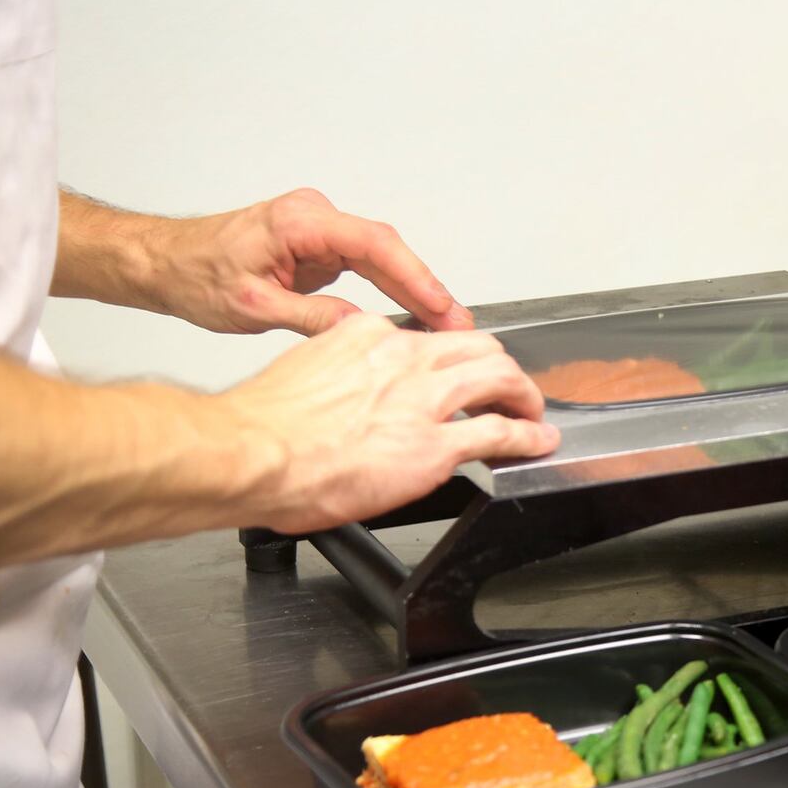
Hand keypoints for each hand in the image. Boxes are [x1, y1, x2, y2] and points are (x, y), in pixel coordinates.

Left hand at [154, 188, 473, 335]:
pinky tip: (410, 313)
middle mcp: (312, 216)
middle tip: (456, 324)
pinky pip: (365, 264)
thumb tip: (364, 330)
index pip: (373, 245)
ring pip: (379, 257)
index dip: (414, 276)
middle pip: (385, 249)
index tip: (442, 306)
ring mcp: (317, 229)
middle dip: (424, 287)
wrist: (163, 264)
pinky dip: (390, 288)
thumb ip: (314, 317)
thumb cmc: (195, 274)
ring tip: (442, 324)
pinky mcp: (317, 245)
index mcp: (297, 222)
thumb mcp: (254, 307)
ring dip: (411, 290)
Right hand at [222, 314, 557, 533]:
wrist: (250, 452)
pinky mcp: (433, 446)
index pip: (425, 338)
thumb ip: (337, 372)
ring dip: (523, 394)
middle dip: (500, 366)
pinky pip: (499, 433)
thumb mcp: (303, 369)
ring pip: (498, 379)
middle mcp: (403, 358)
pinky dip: (528, 436)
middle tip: (508, 385)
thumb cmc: (261, 425)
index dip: (447, 357)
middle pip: (476, 347)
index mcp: (368, 335)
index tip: (453, 372)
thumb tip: (344, 392)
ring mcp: (423, 400)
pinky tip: (537, 441)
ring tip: (531, 409)